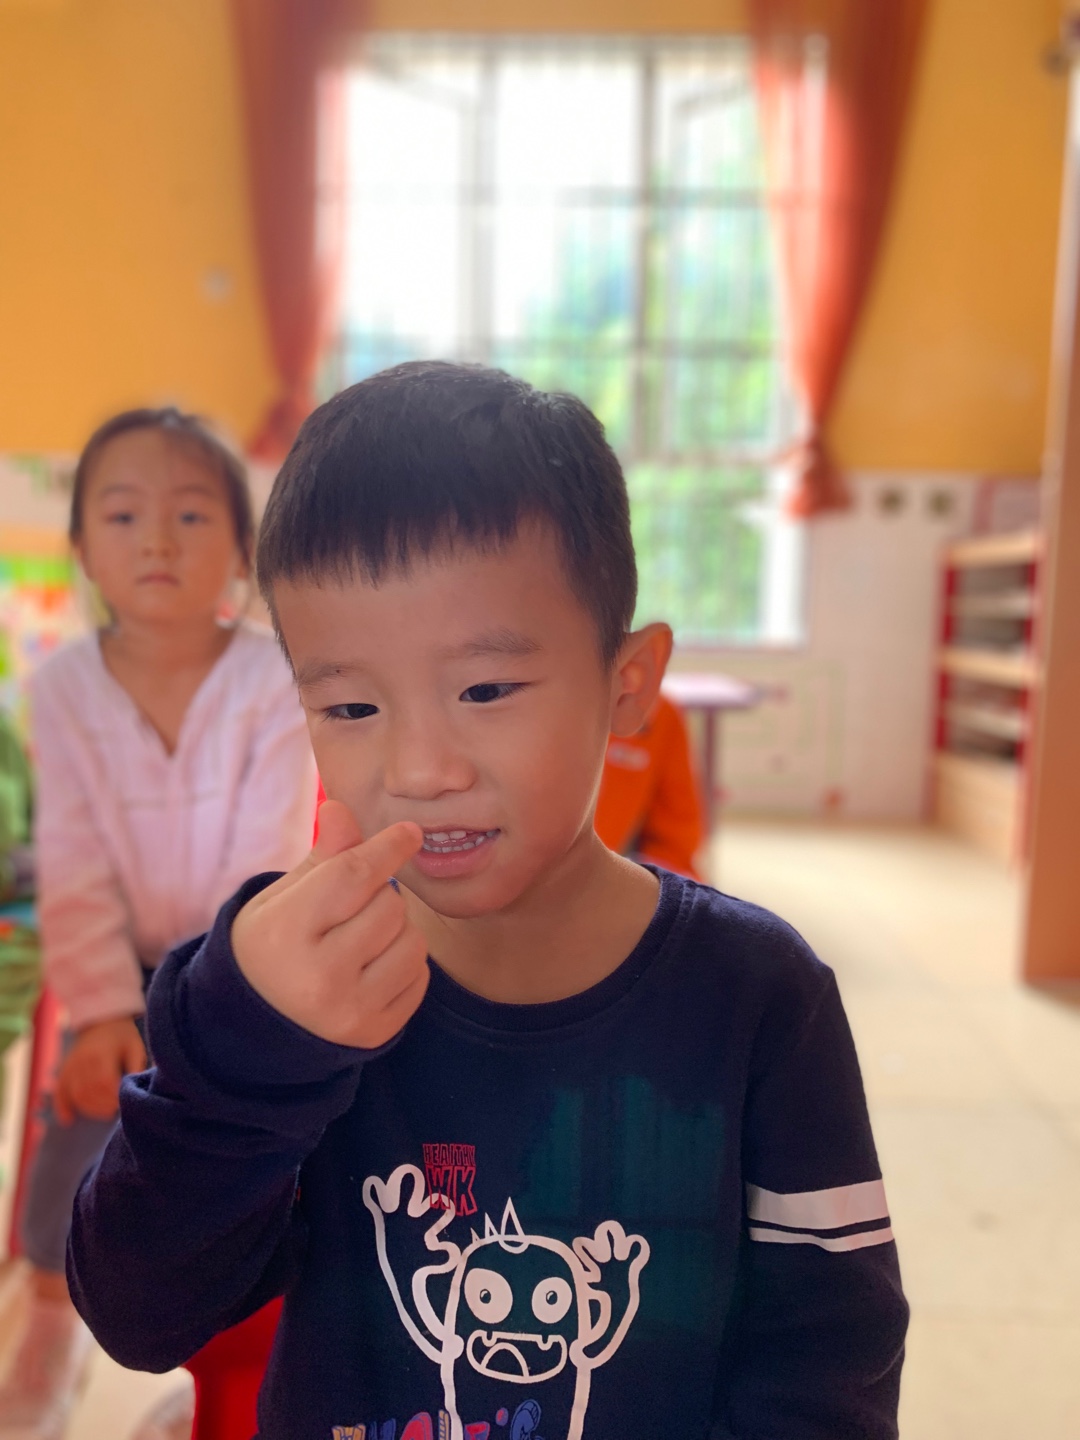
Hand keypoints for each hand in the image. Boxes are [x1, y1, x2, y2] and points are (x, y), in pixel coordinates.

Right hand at [54, 1016, 146, 1124]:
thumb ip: (137, 1067)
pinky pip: (59, 1092)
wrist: (101, 1020)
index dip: (113, 1097)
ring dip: (89, 1109)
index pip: (104, 1083)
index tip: (123, 1102)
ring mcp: (70, 1066)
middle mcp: (82, 1061)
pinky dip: (62, 1107)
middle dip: (103, 1106)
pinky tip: (69, 1119)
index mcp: (101, 1054)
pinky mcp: (63, 1071)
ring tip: (104, 1111)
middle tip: (115, 1109)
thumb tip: (138, 1088)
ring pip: (76, 1095)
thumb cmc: (122, 1035)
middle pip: (89, 1092)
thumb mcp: (135, 1046)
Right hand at [231, 801, 427, 1048]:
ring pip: (413, 941)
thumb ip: (321, 857)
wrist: (255, 1027)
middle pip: (389, 905)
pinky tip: (372, 967)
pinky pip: (419, 976)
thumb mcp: (280, 898)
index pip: (353, 875)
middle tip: (352, 907)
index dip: (386, 847)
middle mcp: (319, 977)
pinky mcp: (376, 1033)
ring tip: (362, 938)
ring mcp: (350, 1011)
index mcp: (285, 933)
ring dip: (397, 929)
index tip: (409, 833)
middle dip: (380, 894)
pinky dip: (405, 963)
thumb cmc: (270, 948)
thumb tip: (341, 809)